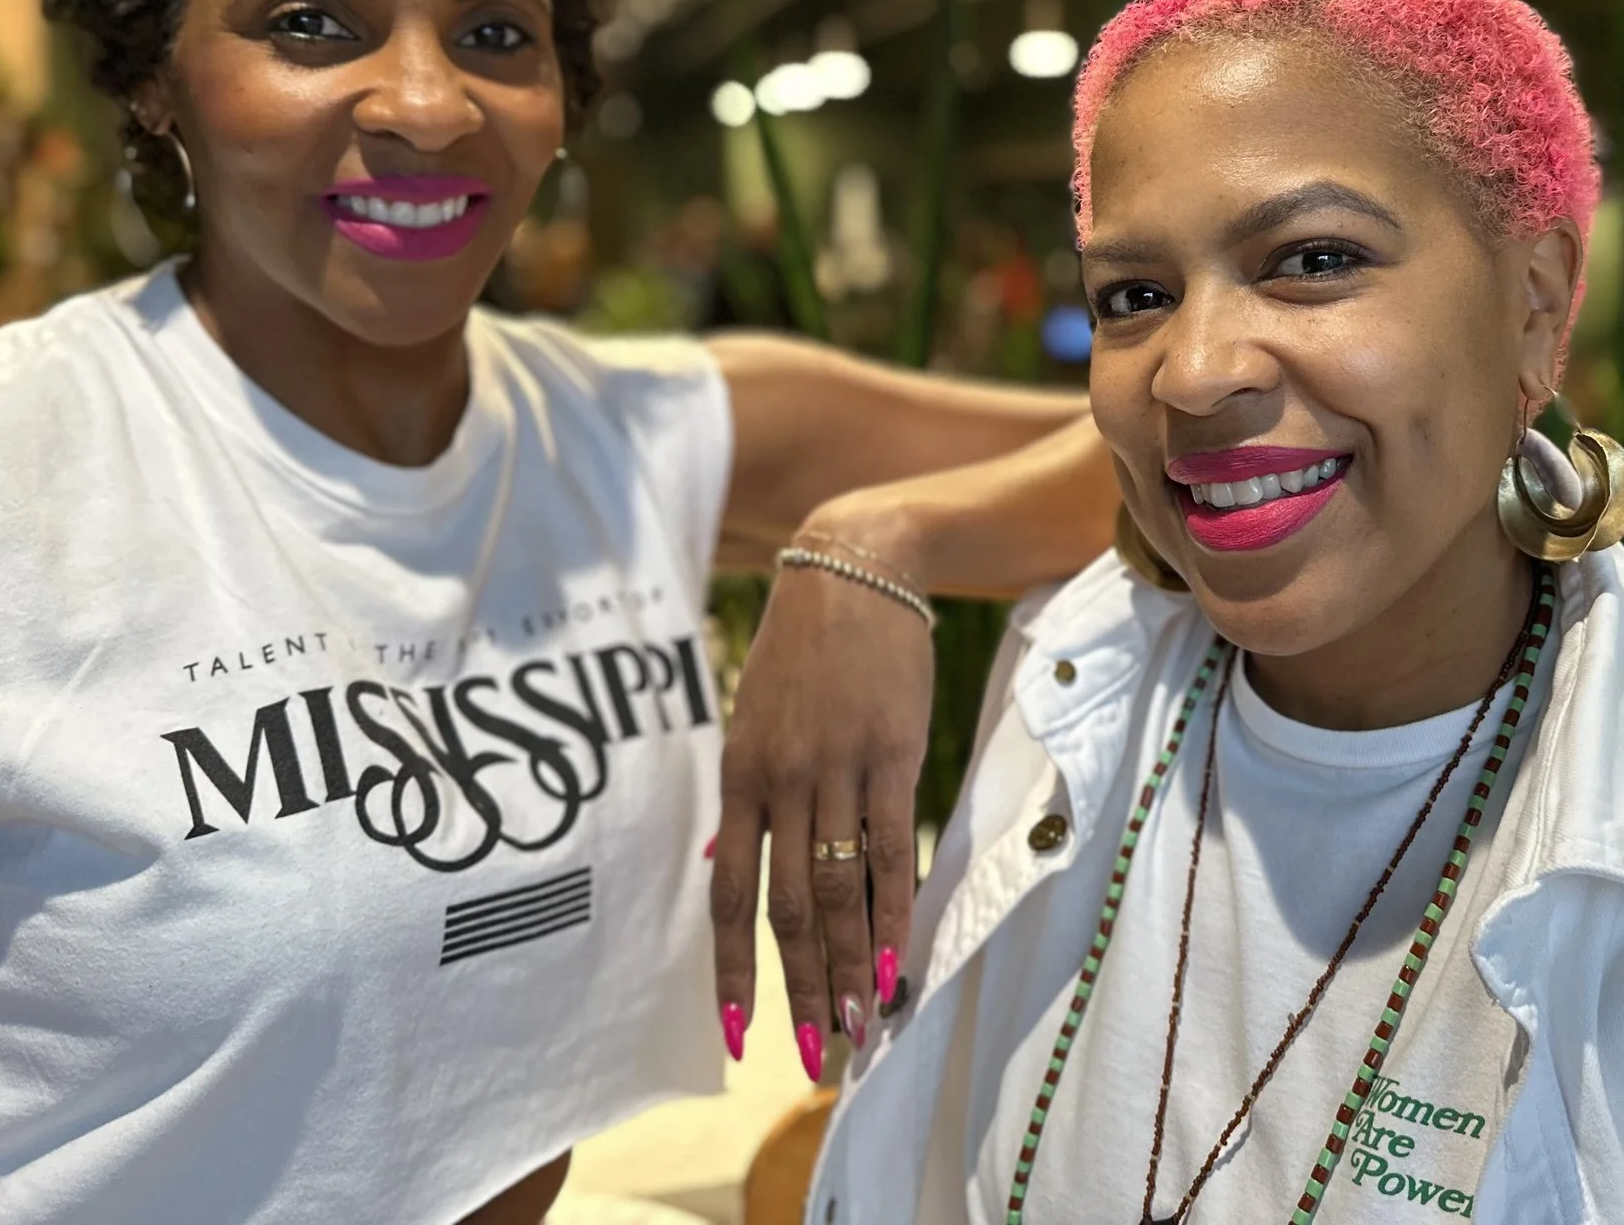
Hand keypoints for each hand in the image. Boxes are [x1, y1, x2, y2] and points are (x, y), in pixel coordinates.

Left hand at [711, 535, 932, 1080]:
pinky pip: (891, 849)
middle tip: (815, 1054)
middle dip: (799, 989)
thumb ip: (749, 794)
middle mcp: (780, 781)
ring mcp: (836, 768)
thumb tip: (725, 861)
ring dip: (849, 967)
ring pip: (838, 890)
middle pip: (785, 909)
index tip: (738, 1034)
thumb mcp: (757, 717)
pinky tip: (897, 959)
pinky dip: (893, 913)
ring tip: (861, 1027)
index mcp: (740, 776)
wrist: (856, 568)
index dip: (732, 970)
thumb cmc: (808, 650)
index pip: (728, 894)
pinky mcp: (892, 753)